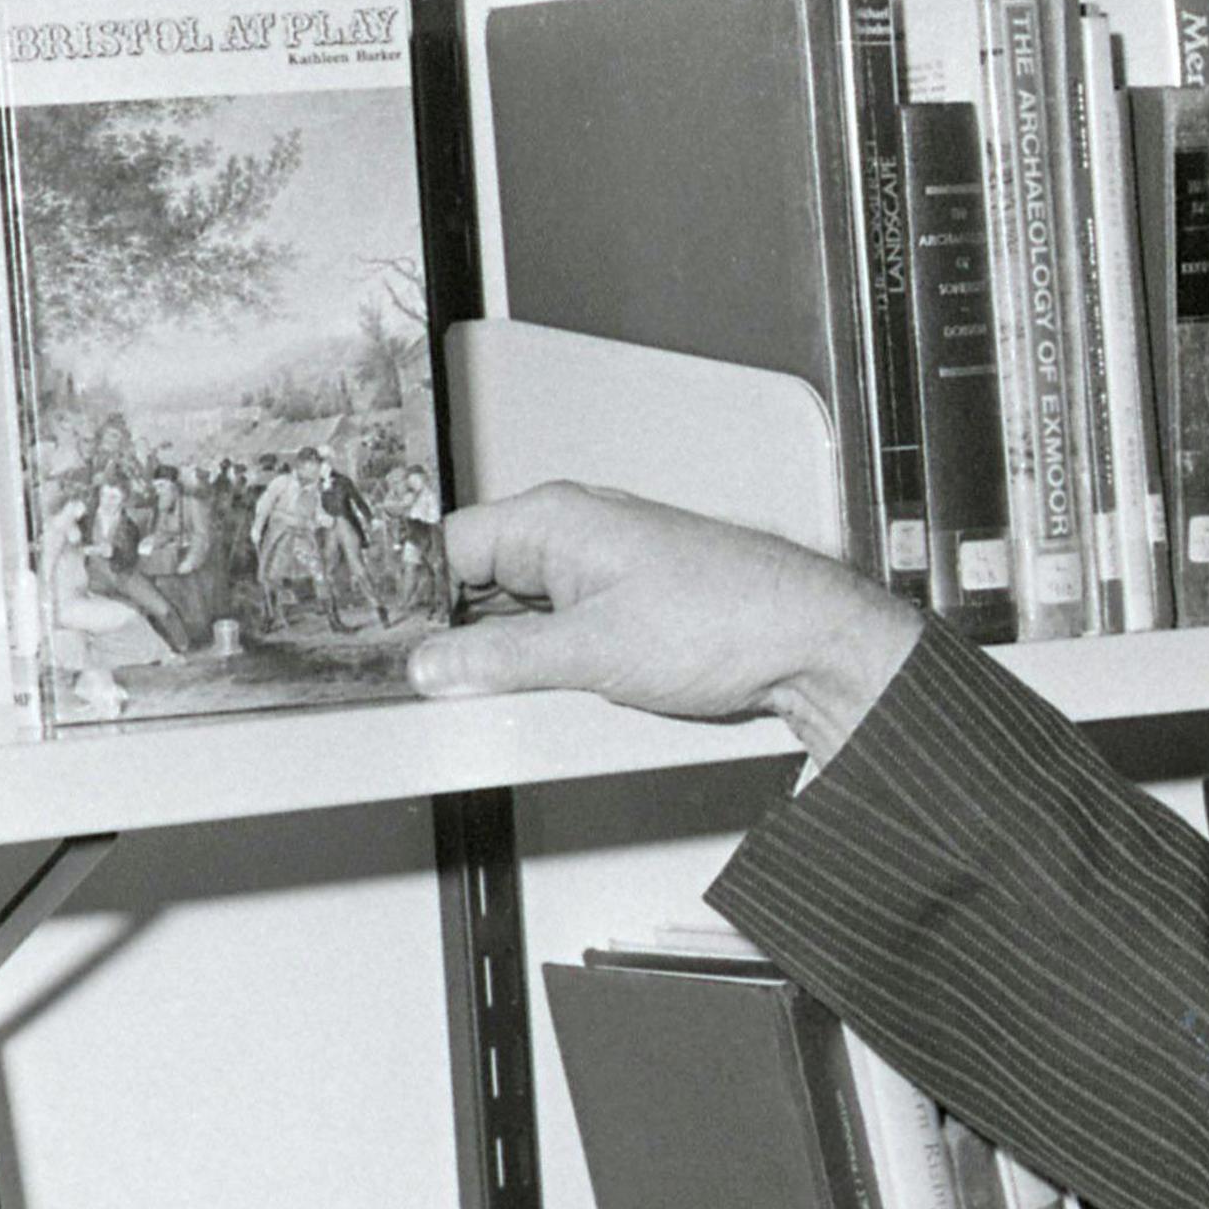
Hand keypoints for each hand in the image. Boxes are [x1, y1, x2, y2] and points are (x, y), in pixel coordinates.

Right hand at [408, 482, 925, 758]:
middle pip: (476, 582)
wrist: (809, 641)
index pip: (445, 547)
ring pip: (517, 612)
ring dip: (507, 652)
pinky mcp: (625, 607)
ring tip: (511, 691)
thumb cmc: (729, 616)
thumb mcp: (592, 651)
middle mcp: (575, 533)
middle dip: (459, 632)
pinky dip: (545, 661)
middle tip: (447, 685)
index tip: (399, 649)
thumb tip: (434, 665)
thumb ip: (501, 660)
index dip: (415, 600)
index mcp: (555, 518)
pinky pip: (558, 630)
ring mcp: (600, 570)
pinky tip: (553, 690)